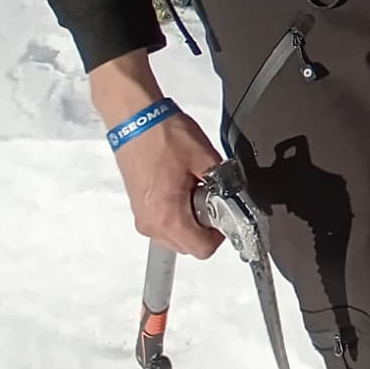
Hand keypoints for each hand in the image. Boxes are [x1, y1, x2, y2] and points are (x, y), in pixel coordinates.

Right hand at [91, 51, 224, 259]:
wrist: (134, 119)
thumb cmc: (164, 135)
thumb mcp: (205, 157)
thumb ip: (224, 183)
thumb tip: (236, 195)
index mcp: (167, 217)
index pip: (202, 249)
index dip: (220, 233)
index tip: (223, 211)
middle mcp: (150, 224)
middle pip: (188, 245)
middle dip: (204, 225)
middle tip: (208, 194)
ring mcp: (141, 217)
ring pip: (175, 235)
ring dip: (190, 219)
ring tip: (192, 187)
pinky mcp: (138, 207)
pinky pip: (163, 222)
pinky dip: (176, 211)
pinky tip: (179, 185)